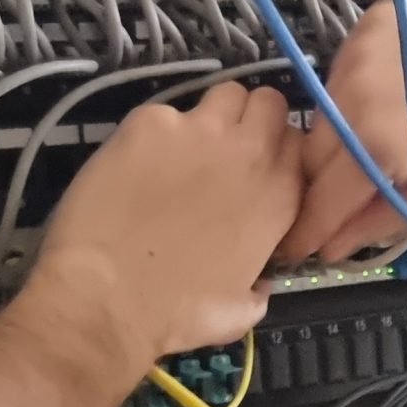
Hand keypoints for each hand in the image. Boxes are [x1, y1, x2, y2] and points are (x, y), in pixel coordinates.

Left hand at [22, 82, 302, 375]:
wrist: (107, 298)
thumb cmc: (179, 313)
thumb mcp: (242, 310)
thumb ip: (261, 284)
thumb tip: (259, 280)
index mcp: (281, 195)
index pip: (299, 143)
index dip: (279, 154)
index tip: (258, 174)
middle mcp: (250, 151)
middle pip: (268, 103)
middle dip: (253, 120)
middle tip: (226, 151)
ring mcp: (198, 130)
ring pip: (224, 93)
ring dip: (213, 117)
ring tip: (186, 149)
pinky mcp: (149, 122)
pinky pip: (163, 113)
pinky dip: (155, 134)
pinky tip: (136, 165)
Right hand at [280, 0, 406, 262]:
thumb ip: (380, 221)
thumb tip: (333, 246)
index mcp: (372, 138)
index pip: (321, 195)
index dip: (310, 228)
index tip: (301, 247)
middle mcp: (354, 88)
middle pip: (313, 151)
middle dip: (323, 182)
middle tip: (342, 199)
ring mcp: (360, 47)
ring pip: (324, 108)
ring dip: (338, 135)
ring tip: (374, 147)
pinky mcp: (372, 19)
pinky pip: (344, 68)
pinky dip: (355, 91)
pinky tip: (388, 102)